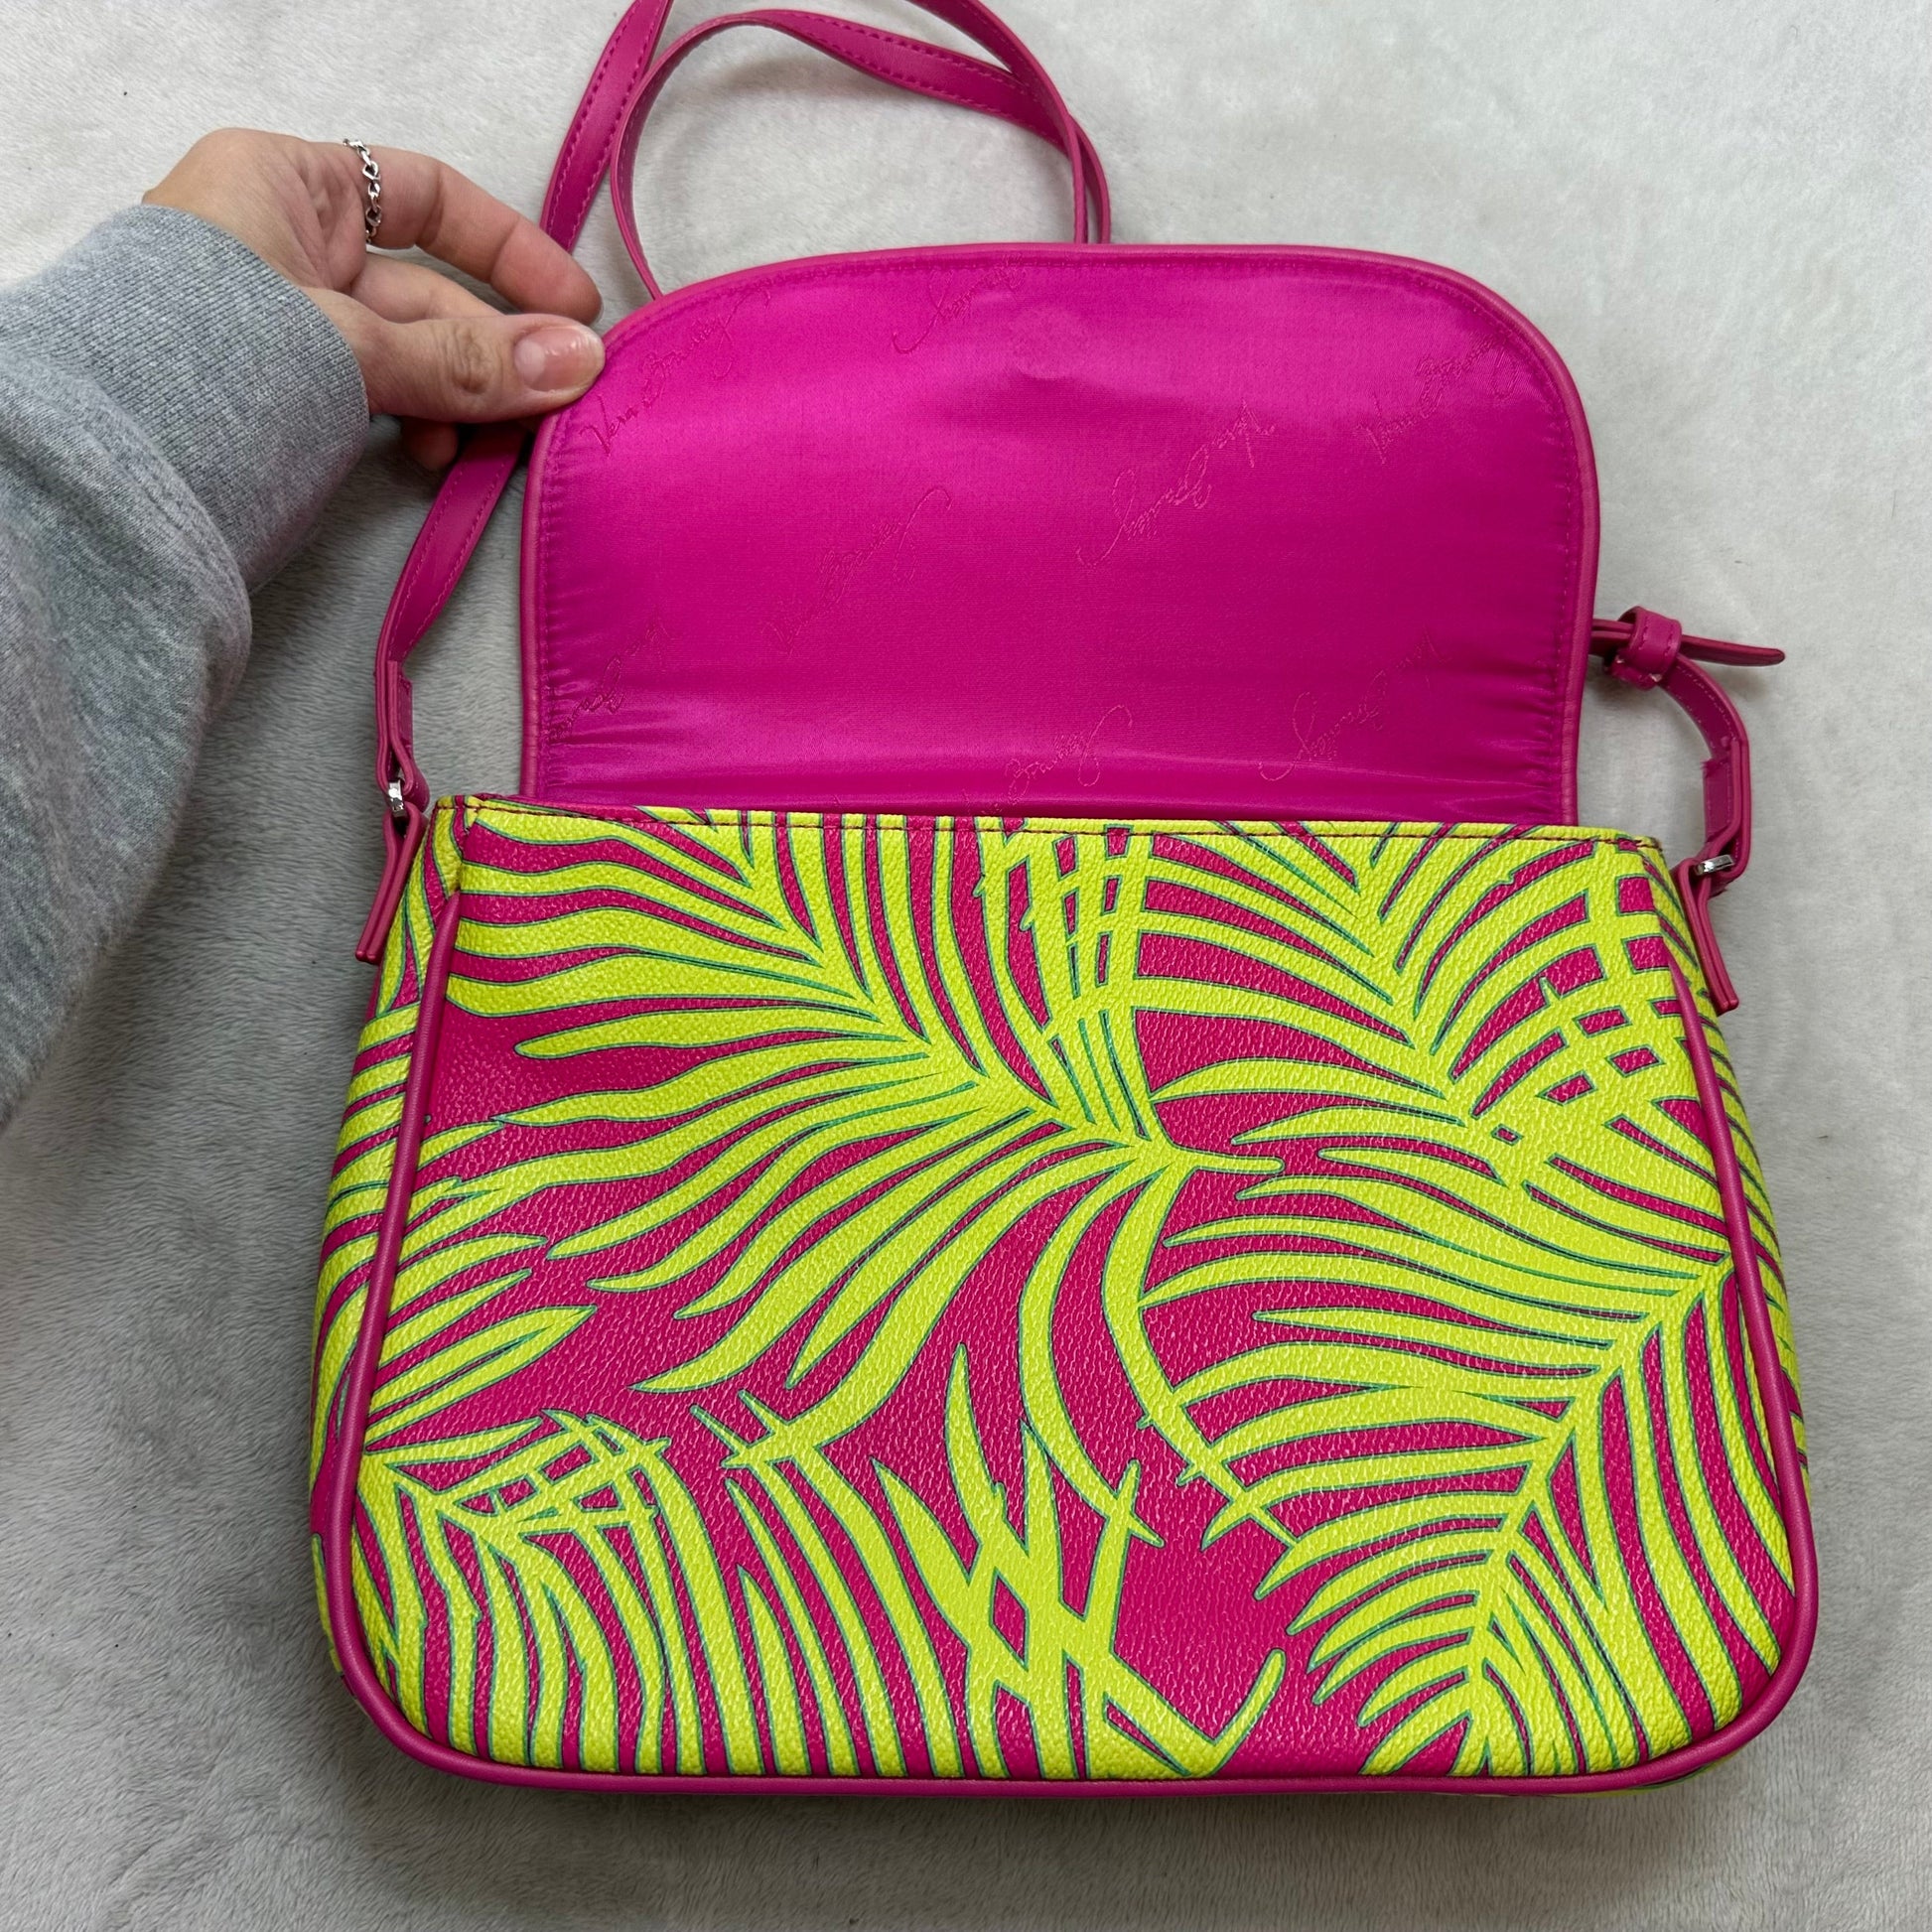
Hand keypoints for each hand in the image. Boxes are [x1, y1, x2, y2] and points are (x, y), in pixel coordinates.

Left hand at [144, 128, 602, 469]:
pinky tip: (439, 460)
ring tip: (495, 445)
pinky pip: (377, 398)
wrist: (103, 470)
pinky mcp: (283, 395)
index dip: (508, 249)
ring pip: (408, 354)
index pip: (424, 194)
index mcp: (285, 185)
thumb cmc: (213, 362)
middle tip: (555, 404)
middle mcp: (285, 245)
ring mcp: (284, 325)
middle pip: (426, 290)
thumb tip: (581, 362)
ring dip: (465, 399)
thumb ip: (471, 360)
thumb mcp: (355, 347)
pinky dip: (420, 425)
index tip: (574, 311)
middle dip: (496, 349)